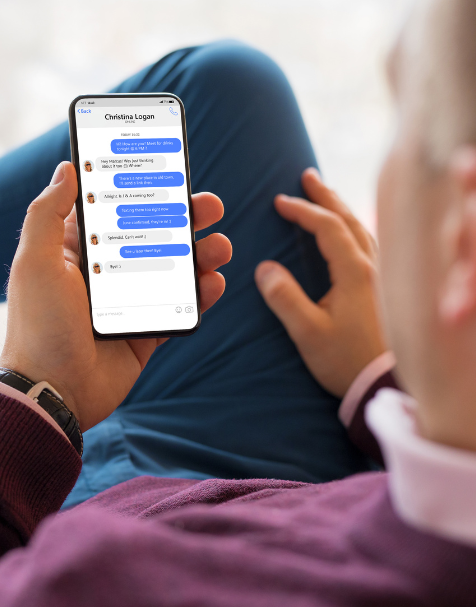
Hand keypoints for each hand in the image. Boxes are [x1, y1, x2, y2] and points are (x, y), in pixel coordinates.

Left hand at [0, 162, 231, 430]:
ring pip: (174, 269)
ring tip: (220, 247)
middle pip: (153, 236)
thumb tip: (66, 168)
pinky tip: (214, 282)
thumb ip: (47, 213)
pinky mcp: (146, 333)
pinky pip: (180, 308)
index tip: (168, 169)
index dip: (141, 189)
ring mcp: (129, 303)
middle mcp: (105, 274)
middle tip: (211, 206)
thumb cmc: (38, 325)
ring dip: (202, 254)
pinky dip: (202, 294)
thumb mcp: (34, 262)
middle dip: (185, 218)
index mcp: (76, 251)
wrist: (53, 392)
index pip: (114, 209)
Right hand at [254, 168, 387, 397]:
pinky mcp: (387, 290)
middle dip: (326, 197)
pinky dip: (354, 229)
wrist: (386, 385)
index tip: (279, 201)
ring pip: (363, 230)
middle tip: (307, 177)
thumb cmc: (347, 360)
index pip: (327, 227)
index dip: (302, 210)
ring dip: (342, 210)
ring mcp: (385, 276)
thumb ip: (284, 298)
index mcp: (354, 272)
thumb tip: (264, 268)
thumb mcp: (308, 332)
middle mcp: (374, 267)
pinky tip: (350, 235)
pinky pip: (371, 244)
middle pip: (349, 220)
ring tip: (326, 198)